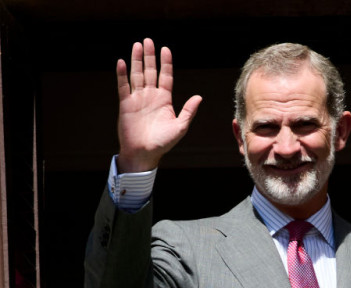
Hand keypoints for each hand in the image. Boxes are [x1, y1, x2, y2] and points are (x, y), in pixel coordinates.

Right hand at [116, 38, 202, 172]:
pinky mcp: (126, 104)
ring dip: (136, 60)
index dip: (165, 63)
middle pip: (150, 71)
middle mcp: (151, 96)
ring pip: (137, 75)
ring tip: (137, 45)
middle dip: (150, 56)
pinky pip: (123, 86)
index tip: (165, 49)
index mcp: (165, 100)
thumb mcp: (180, 127)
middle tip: (148, 40)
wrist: (144, 153)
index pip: (166, 76)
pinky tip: (122, 62)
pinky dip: (122, 74)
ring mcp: (138, 99)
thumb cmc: (163, 143)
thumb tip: (199, 97)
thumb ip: (188, 111)